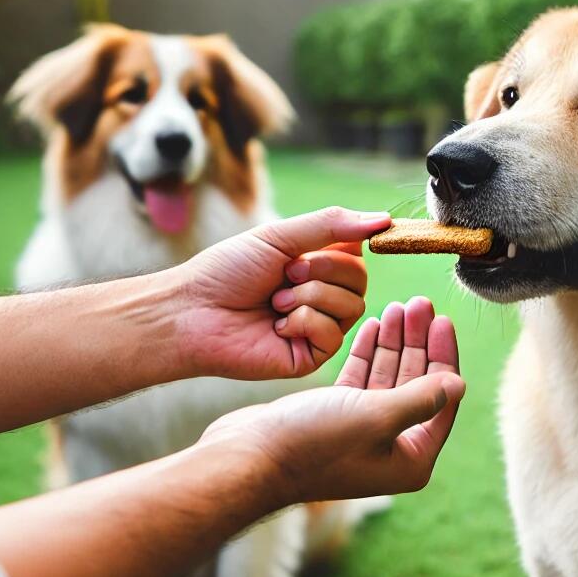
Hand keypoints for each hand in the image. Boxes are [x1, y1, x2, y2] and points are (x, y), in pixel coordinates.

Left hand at [168, 206, 389, 380]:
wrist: (193, 311)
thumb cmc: (227, 271)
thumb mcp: (279, 235)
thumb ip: (332, 224)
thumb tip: (384, 219)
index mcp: (316, 266)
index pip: (359, 254)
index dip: (340, 251)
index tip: (306, 251)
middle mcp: (322, 296)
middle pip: (360, 280)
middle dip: (321, 272)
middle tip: (284, 275)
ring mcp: (317, 328)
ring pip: (352, 307)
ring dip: (309, 297)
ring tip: (275, 302)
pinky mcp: (310, 357)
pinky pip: (333, 335)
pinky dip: (304, 323)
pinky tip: (276, 327)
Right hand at [199, 297, 463, 504]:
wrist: (251, 457)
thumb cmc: (315, 442)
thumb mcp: (377, 416)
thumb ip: (422, 397)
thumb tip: (460, 383)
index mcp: (412, 459)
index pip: (442, 397)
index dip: (443, 355)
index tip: (442, 319)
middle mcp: (391, 447)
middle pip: (417, 382)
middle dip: (418, 341)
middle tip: (419, 303)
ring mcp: (363, 432)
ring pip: (388, 377)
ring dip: (394, 342)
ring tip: (398, 306)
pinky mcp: (335, 417)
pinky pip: (362, 379)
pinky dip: (368, 352)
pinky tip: (373, 324)